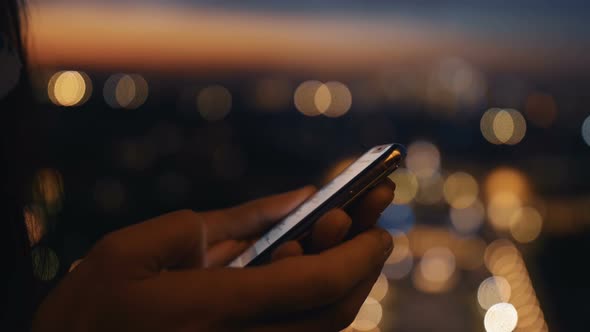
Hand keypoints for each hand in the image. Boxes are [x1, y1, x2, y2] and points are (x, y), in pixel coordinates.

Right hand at [32, 180, 394, 331]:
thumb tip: (294, 200)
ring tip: (349, 237)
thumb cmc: (89, 306)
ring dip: (345, 283)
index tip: (379, 228)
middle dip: (363, 267)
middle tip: (375, 225)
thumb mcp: (140, 246)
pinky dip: (315, 301)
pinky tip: (310, 265)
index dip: (357, 254)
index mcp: (212, 310)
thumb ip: (225, 224)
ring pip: (320, 331)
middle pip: (331, 314)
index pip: (315, 285)